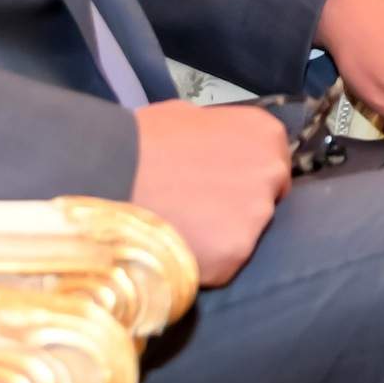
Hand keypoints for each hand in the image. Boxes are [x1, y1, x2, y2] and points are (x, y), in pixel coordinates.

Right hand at [130, 101, 289, 286]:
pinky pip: (224, 263)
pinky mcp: (237, 252)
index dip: (244, 176)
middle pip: (265, 199)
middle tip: (198, 209)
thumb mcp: (189, 119)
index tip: (219, 184)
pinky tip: (176, 245)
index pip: (272, 162)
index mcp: (264, 134)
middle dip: (237, 206)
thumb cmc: (145, 141)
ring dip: (220, 235)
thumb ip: (219, 136)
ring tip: (181, 227)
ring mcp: (257, 214)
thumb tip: (217, 149)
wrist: (110, 174)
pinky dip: (205, 262)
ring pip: (246, 233)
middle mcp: (271, 172)